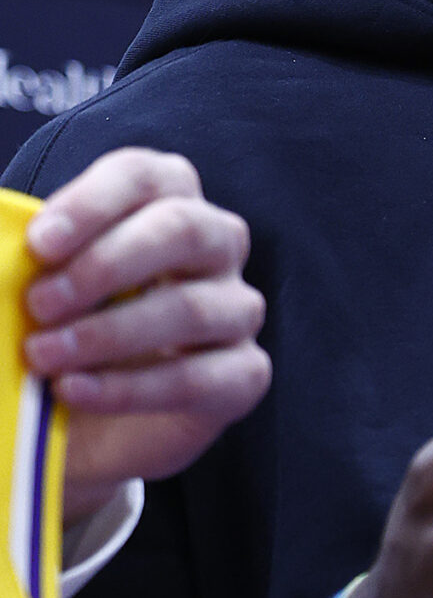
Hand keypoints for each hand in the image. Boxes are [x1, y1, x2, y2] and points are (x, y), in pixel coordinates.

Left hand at [23, 148, 271, 523]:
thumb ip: (21, 258)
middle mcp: (216, 246)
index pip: (145, 177)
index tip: (39, 243)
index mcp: (168, 202)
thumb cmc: (67, 329)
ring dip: (108, 334)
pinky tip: (76, 391)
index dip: (92, 204)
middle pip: (182, 229)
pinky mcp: (244, 375)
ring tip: (45, 355)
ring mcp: (237, 310)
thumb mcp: (38, 283)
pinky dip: (128, 389)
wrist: (91, 421)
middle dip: (103, 266)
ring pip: (192, 308)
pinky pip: (198, 378)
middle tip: (39, 304)